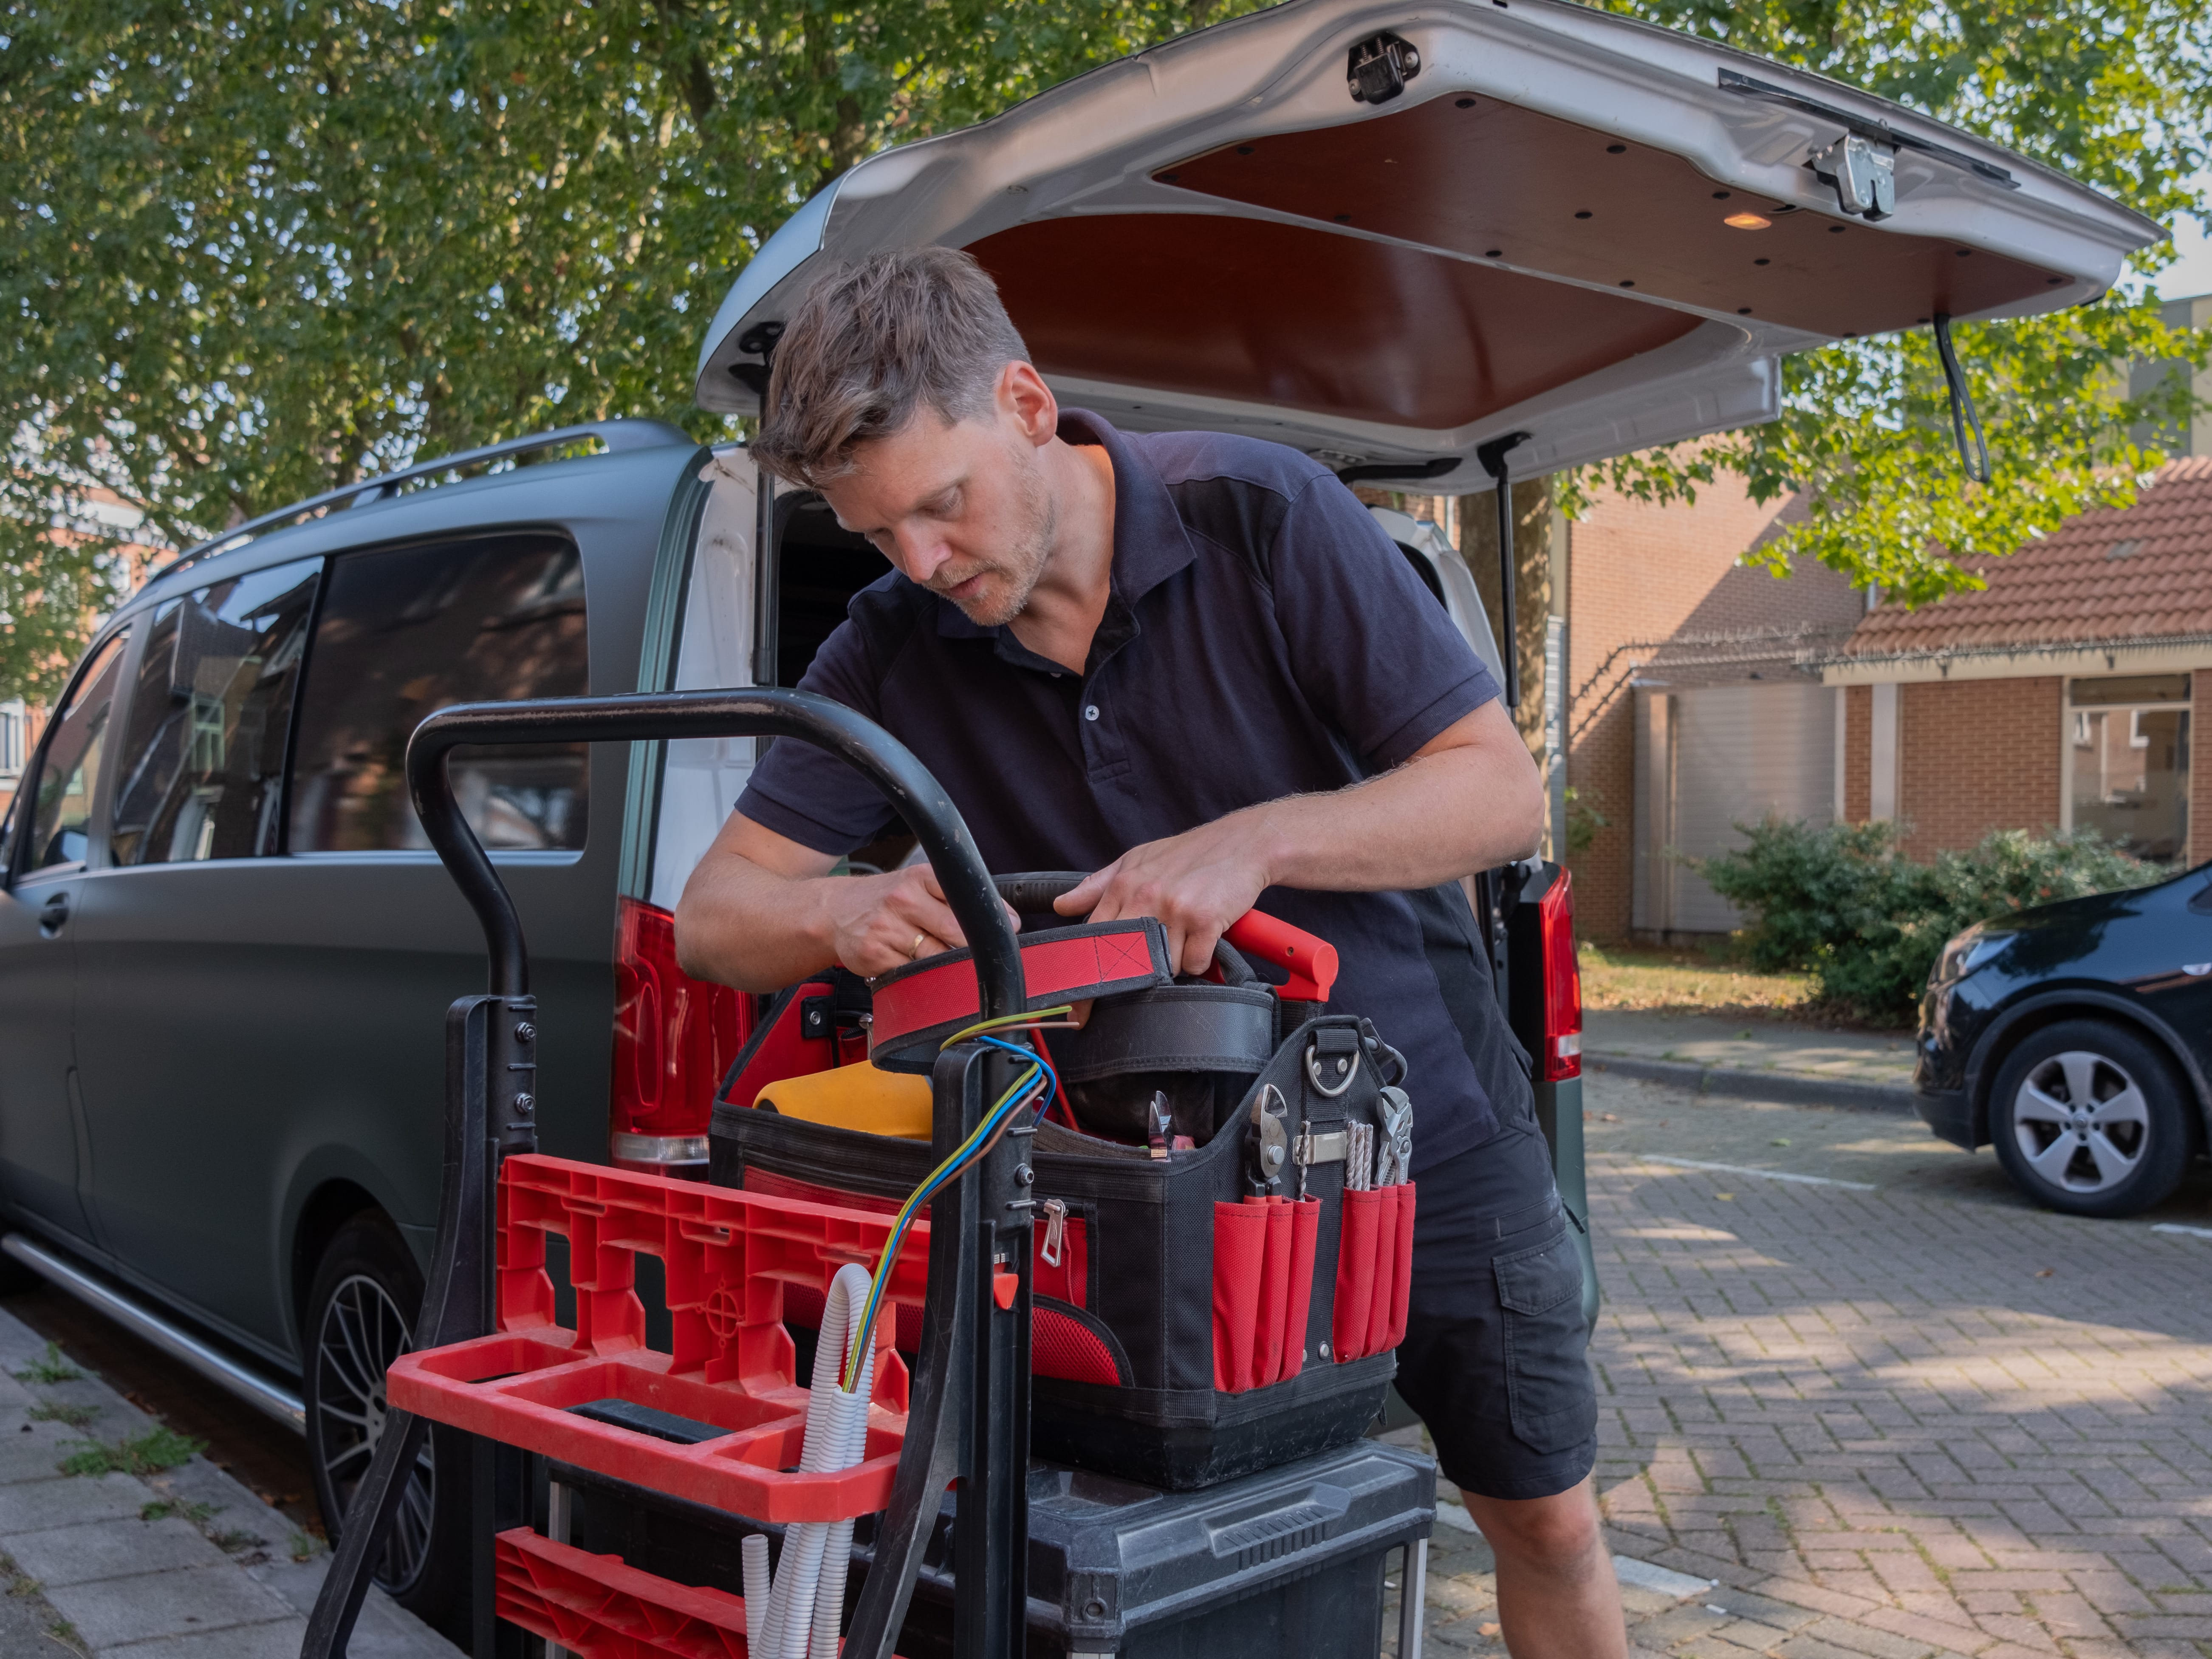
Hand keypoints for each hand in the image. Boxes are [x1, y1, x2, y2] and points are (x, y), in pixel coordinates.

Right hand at [824, 864, 1019, 977]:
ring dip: (947, 966)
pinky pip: (911, 975)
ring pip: (935, 958)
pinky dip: (921, 977)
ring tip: (944, 961)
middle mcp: (903, 899)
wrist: (836, 911)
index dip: (992, 920)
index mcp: (922, 877)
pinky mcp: (874, 955)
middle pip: (956, 932)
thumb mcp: (921, 884)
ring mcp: (886, 928)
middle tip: (978, 955)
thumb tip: (1008, 920)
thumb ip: (959, 898)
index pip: (968, 899)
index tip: (1008, 931)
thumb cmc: (889, 899)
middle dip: (972, 948)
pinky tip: (916, 968)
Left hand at [1055, 818, 1272, 974]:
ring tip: (1182, 941)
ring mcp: (1176, 909)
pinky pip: (1194, 964)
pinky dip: (1198, 961)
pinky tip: (1203, 941)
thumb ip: (1097, 885)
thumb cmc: (1189, 854)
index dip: (1083, 978)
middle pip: (1123, 960)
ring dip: (1172, 965)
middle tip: (1131, 992)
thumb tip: (1062, 906)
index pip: (1091, 939)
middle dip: (1124, 984)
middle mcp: (1146, 897)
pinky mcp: (1206, 920)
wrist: (1243, 842)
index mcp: (1124, 885)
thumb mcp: (1136, 860)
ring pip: (1163, 966)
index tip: (1077, 1007)